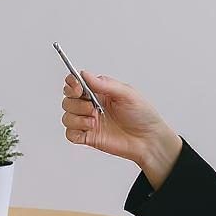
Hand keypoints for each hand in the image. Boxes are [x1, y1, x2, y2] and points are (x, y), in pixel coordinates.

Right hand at [60, 71, 182, 186]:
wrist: (149, 140)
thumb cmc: (143, 116)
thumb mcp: (127, 94)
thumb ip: (105, 84)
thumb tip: (85, 74)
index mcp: (100, 92)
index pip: (76, 83)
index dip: (72, 84)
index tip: (78, 88)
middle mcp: (92, 105)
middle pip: (68, 100)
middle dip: (77, 103)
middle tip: (92, 108)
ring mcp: (89, 122)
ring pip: (67, 116)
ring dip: (77, 118)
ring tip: (94, 121)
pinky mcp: (89, 137)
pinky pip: (70, 134)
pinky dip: (75, 132)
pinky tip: (90, 130)